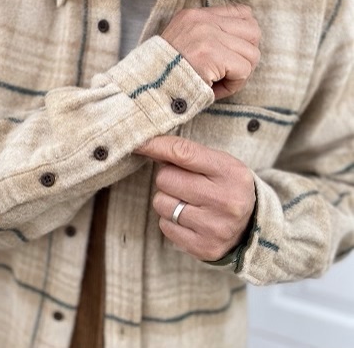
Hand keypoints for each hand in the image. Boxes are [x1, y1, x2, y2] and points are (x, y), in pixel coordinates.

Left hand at [135, 136, 255, 261]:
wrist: (252, 228)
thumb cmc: (226, 187)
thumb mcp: (218, 164)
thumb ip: (187, 153)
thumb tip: (147, 144)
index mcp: (231, 172)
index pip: (183, 153)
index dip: (156, 146)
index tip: (138, 143)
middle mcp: (226, 200)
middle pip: (165, 178)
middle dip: (167, 178)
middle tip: (181, 182)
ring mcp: (215, 226)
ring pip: (161, 203)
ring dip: (166, 200)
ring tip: (186, 201)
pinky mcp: (204, 247)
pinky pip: (165, 226)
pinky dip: (170, 221)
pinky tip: (188, 219)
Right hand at [161, 5, 260, 99]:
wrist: (146, 89)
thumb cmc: (166, 76)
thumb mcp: (183, 45)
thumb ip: (207, 37)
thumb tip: (243, 43)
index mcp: (194, 16)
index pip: (242, 13)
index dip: (243, 38)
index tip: (228, 57)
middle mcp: (202, 20)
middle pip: (253, 31)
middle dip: (246, 56)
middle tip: (227, 72)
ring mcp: (207, 36)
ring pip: (252, 53)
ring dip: (240, 73)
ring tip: (219, 82)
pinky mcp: (211, 54)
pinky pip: (244, 70)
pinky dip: (235, 84)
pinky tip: (216, 89)